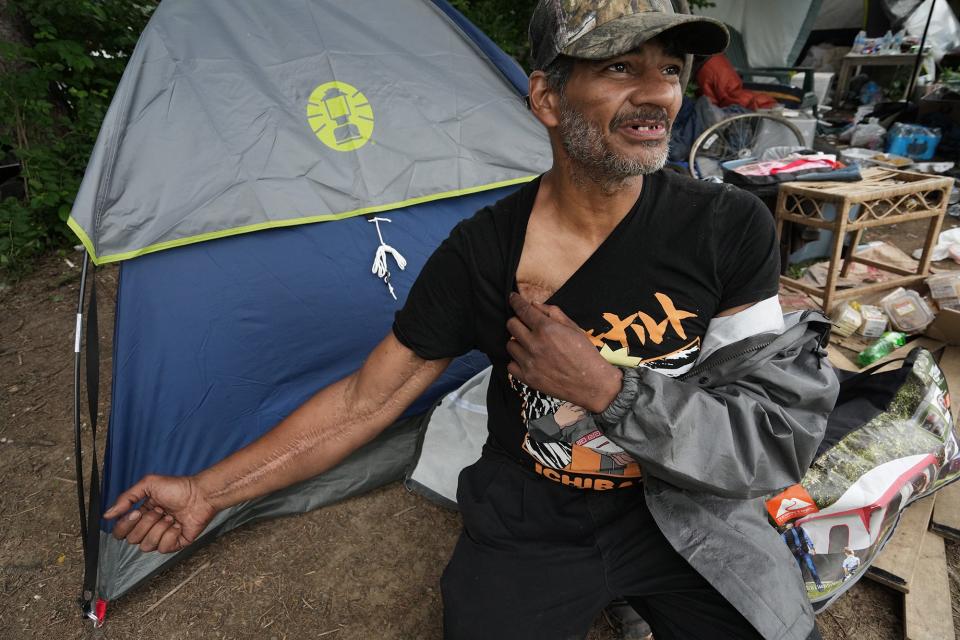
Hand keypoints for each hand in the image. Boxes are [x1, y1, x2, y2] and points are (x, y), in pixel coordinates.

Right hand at [103, 474, 216, 552]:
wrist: (200, 494)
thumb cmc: (177, 487)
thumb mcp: (148, 485)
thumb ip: (125, 499)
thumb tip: (107, 515)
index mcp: (140, 516)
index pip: (120, 531)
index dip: (126, 524)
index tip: (138, 511)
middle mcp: (149, 528)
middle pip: (132, 539)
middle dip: (146, 523)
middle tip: (160, 511)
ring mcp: (162, 537)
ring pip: (146, 545)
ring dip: (159, 528)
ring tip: (171, 516)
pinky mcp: (175, 544)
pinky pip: (163, 548)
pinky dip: (170, 535)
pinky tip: (178, 524)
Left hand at [506, 292, 621, 413]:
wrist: (591, 384)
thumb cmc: (585, 354)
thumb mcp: (573, 328)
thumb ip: (553, 313)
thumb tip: (534, 304)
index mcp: (547, 329)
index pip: (523, 310)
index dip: (515, 301)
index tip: (512, 298)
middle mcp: (535, 344)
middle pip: (511, 325)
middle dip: (517, 321)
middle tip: (525, 325)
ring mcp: (529, 362)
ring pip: (510, 345)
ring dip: (518, 342)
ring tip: (530, 345)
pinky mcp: (528, 378)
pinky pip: (510, 365)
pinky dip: (517, 361)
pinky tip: (528, 360)